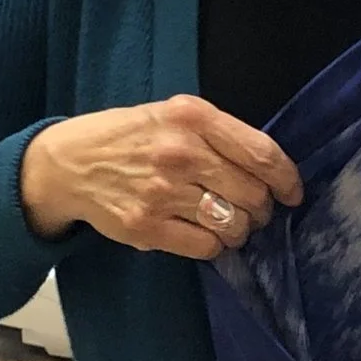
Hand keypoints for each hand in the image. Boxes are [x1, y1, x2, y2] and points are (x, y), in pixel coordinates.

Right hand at [19, 95, 303, 258]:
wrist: (68, 162)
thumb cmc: (129, 136)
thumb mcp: (172, 114)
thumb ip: (218, 134)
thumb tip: (269, 169)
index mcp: (192, 117)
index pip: (262, 153)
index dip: (286, 179)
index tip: (292, 193)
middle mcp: (180, 152)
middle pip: (253, 195)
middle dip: (262, 209)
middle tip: (254, 211)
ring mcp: (162, 192)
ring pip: (233, 225)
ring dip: (240, 231)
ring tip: (230, 224)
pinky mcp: (146, 227)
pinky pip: (205, 247)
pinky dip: (214, 246)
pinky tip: (205, 235)